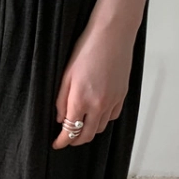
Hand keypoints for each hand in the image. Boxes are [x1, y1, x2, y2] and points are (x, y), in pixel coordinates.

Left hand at [52, 15, 137, 149]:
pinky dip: (103, 120)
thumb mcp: (66, 75)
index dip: (62, 141)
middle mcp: (98, 105)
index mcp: (80, 100)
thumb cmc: (87, 49)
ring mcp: (112, 101)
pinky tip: (96, 114)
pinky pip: (112, 116)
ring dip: (89, 131)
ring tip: (80, 126)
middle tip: (66, 139)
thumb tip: (60, 119)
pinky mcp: (122, 95)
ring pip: (101, 128)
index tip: (57, 144)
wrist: (112, 35)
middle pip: (87, 135)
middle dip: (74, 141)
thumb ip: (61, 101)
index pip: (70, 131)